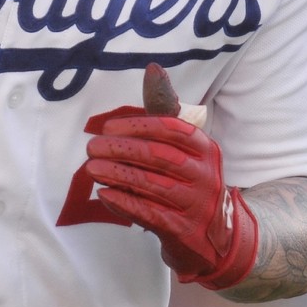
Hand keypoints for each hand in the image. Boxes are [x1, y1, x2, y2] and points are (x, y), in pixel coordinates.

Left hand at [84, 67, 258, 289]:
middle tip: (92, 148)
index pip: (172, 129)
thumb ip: (164, 113)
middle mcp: (206, 175)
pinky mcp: (184, 231)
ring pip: (152, 185)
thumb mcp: (184, 149)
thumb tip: (153, 68)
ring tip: (91, 168)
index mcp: (205, 149)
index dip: (138, 126)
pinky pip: (150, 214)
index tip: (107, 127)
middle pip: (160, 156)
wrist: (215, 237)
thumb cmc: (189, 181)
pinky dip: (124, 202)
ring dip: (117, 174)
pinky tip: (104, 193)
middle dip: (122, 150)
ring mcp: (197, 205)